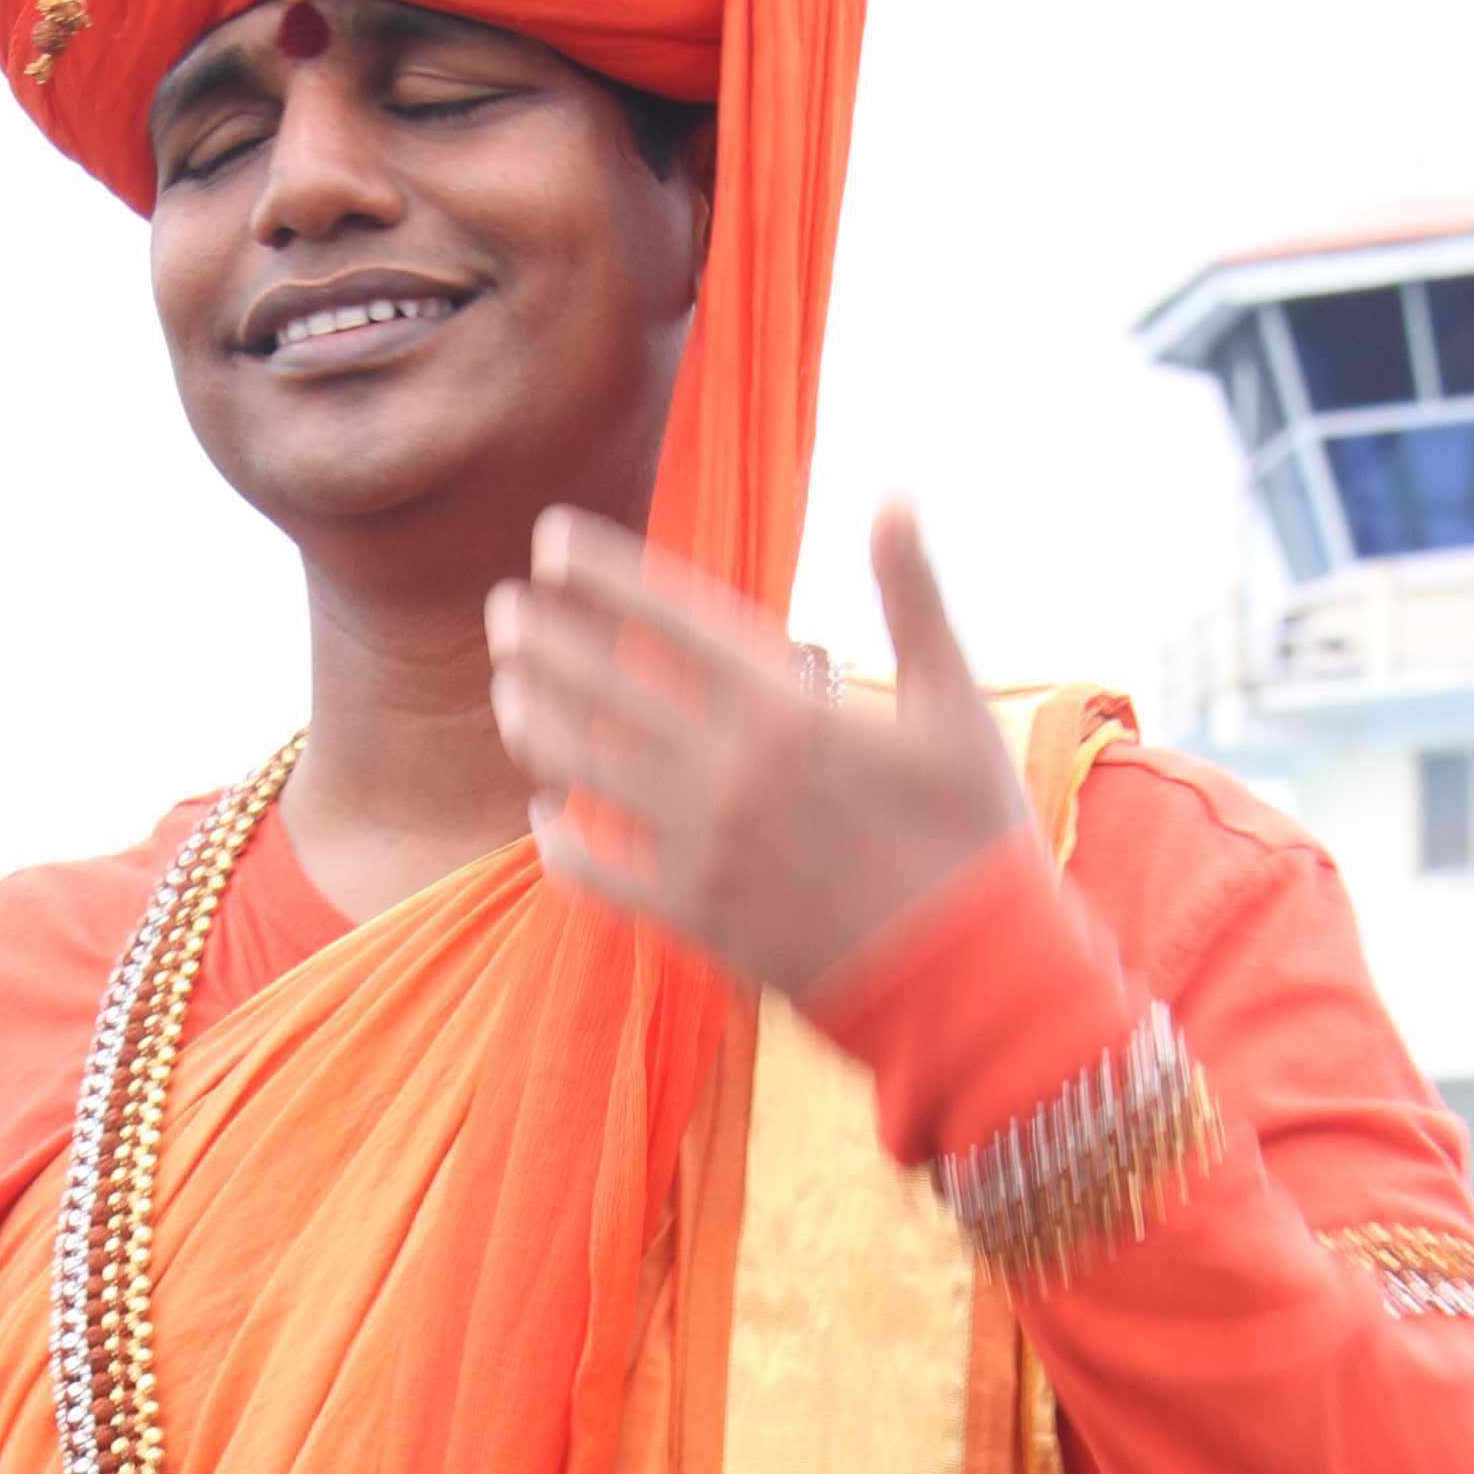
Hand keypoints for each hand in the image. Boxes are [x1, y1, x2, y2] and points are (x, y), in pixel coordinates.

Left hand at [485, 496, 1035, 996]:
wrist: (973, 979)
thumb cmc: (973, 834)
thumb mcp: (955, 704)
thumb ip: (913, 596)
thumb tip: (895, 493)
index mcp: (790, 707)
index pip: (668, 617)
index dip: (600, 574)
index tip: (549, 541)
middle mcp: (732, 770)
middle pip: (605, 687)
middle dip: (544, 642)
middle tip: (501, 611)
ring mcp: (705, 848)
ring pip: (586, 772)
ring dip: (536, 726)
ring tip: (507, 692)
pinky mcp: (696, 920)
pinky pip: (600, 874)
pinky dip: (560, 844)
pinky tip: (544, 817)